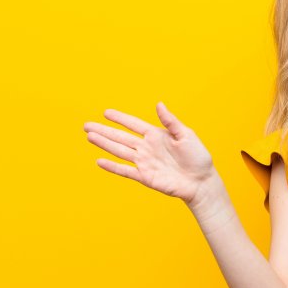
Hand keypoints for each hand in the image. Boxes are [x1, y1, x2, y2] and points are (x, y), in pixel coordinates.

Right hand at [84, 102, 214, 203]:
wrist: (201, 182)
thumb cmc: (198, 157)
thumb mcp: (186, 135)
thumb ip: (170, 122)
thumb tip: (159, 104)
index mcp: (156, 135)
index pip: (134, 124)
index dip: (120, 118)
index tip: (105, 112)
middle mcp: (147, 148)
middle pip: (121, 137)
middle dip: (104, 130)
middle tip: (86, 125)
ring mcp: (144, 162)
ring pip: (120, 151)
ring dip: (104, 144)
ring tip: (89, 136)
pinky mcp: (145, 177)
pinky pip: (125, 171)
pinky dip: (113, 167)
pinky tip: (100, 161)